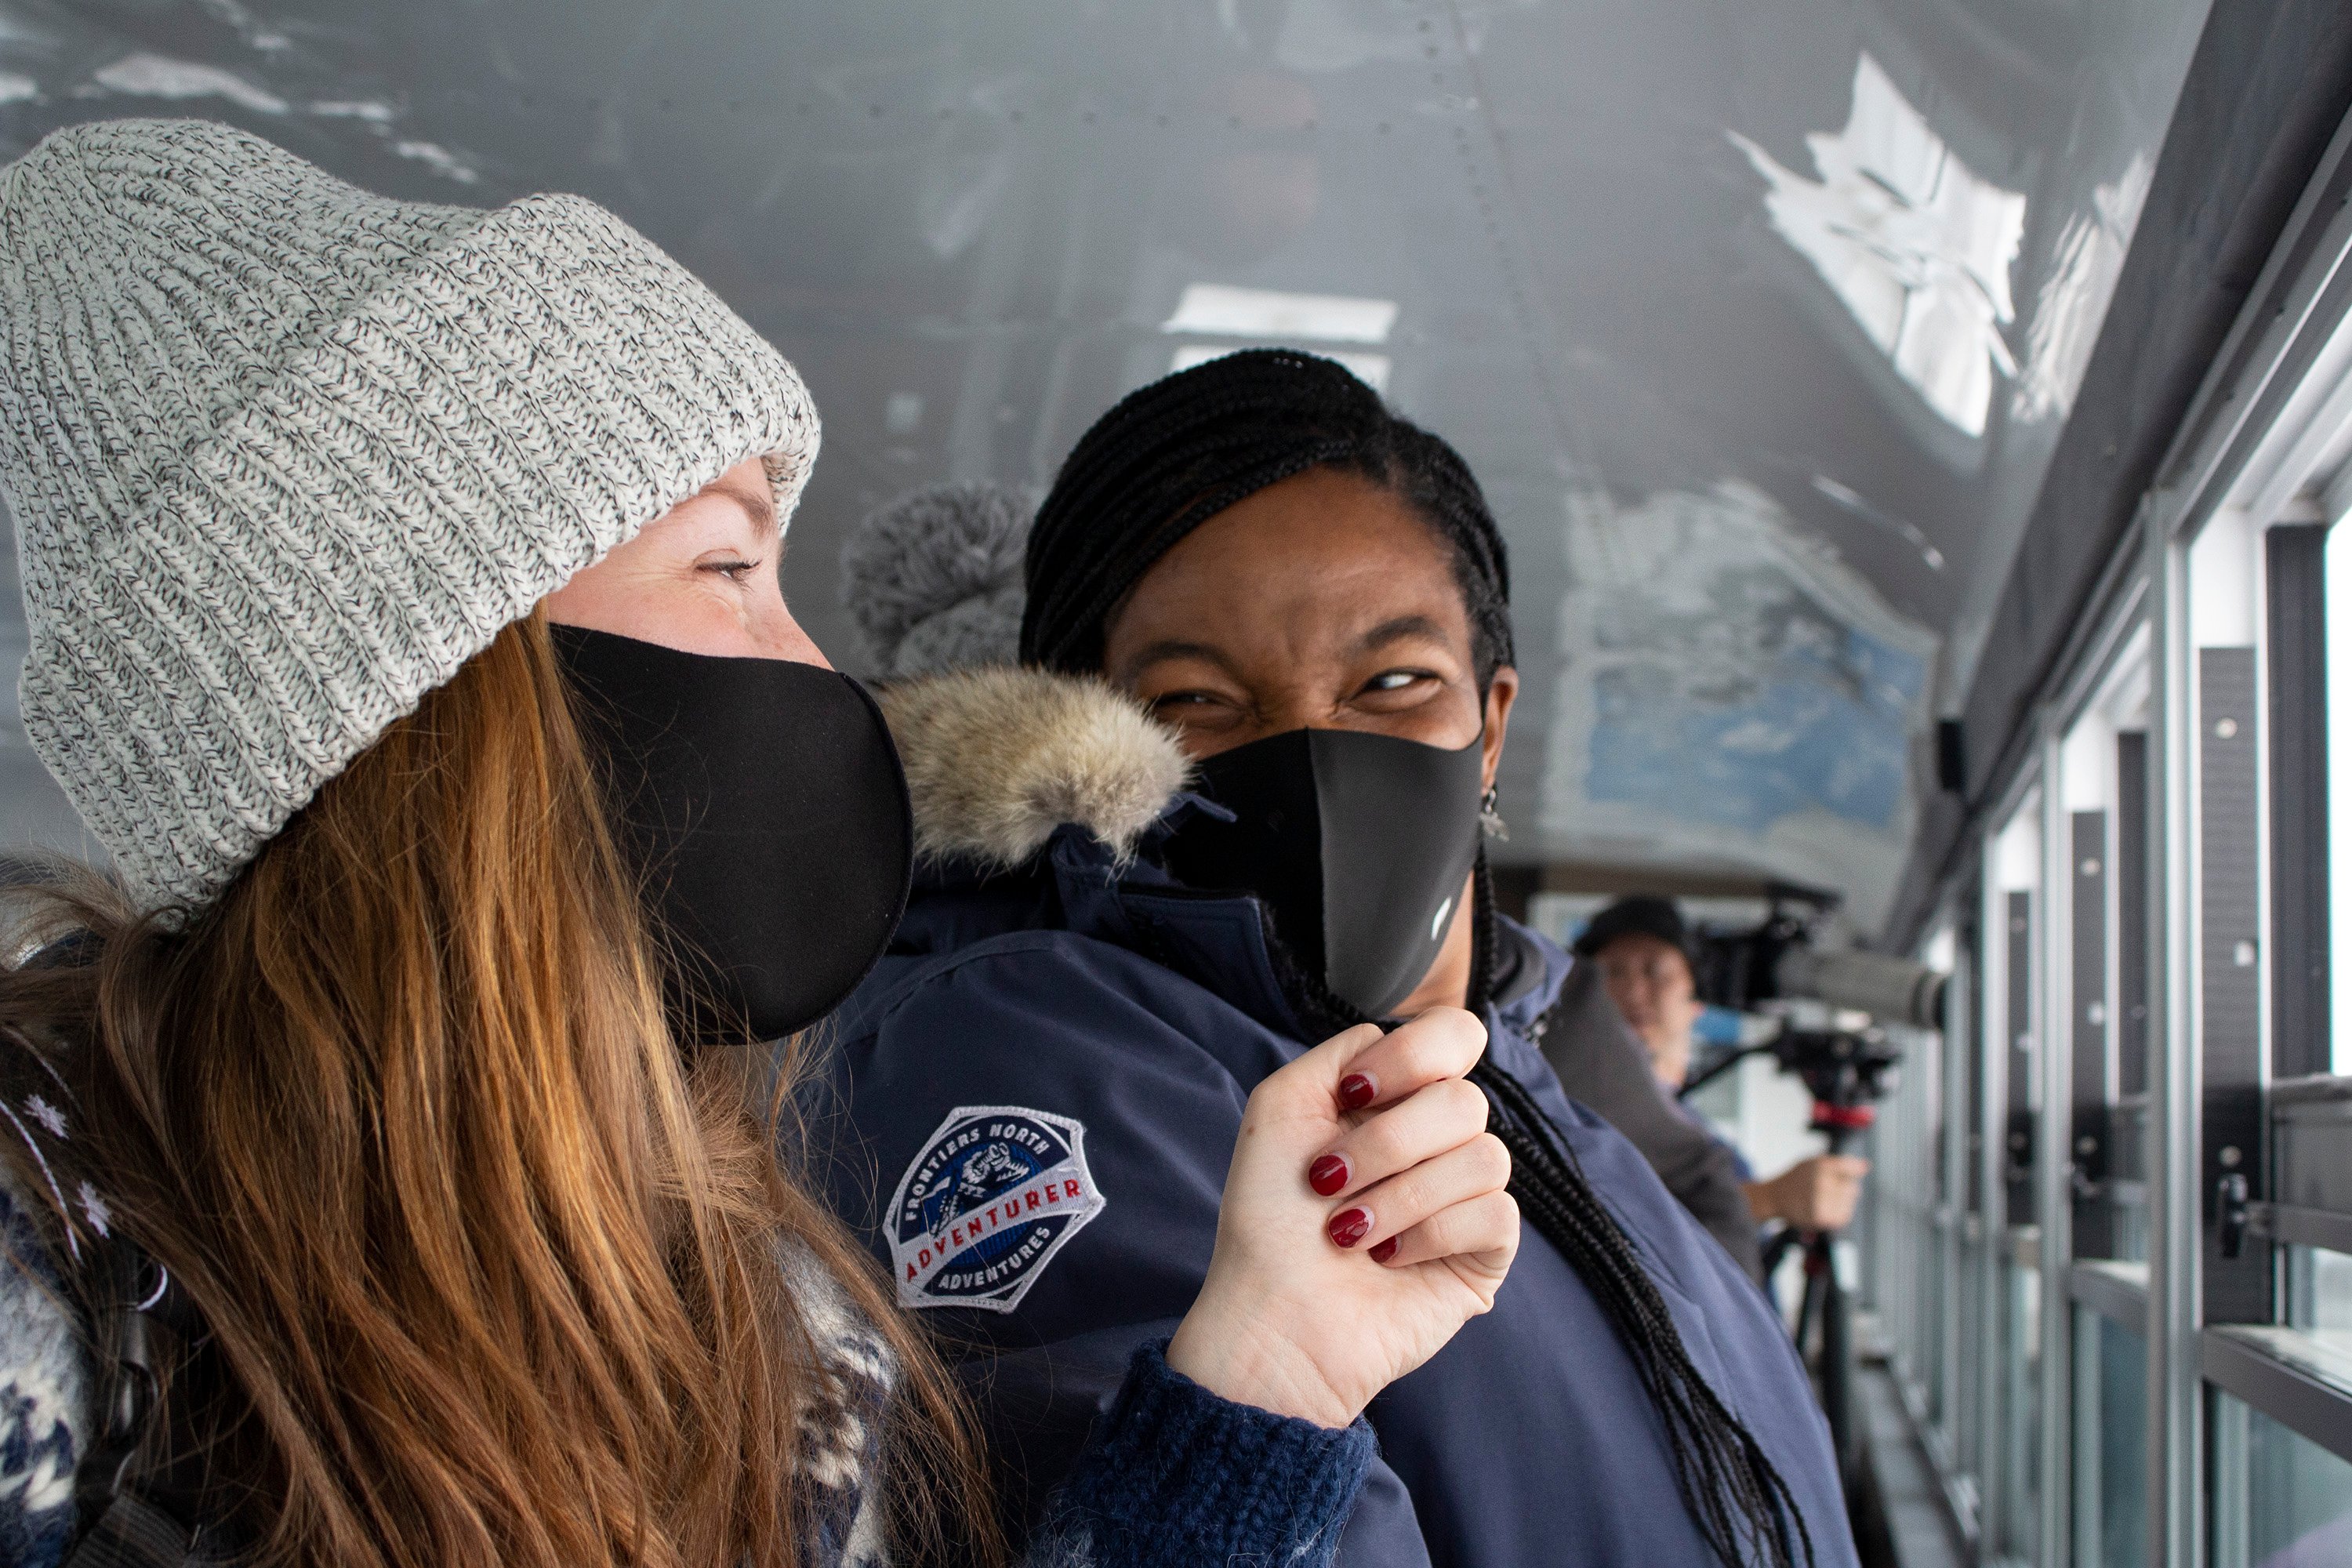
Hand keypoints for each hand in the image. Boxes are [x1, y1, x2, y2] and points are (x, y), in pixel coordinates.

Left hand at [1165, 1009, 1517, 1428]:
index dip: (1414, 1055)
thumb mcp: (1282, 1107)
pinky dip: (1430, 1234)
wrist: (1271, 1315)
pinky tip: (1388, 1259)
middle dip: (1386, 1144)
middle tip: (1330, 1184)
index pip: (1456, 1036)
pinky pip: (1496, 1214)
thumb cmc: (1267, 1220)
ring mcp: (1467, 1197)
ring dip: (1401, 1196)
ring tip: (1350, 1233)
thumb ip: (1342, 1053)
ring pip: (1486, 1156)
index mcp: (1397, 1099)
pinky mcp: (1485, 1254)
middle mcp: (1438, 1141)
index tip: (1356, 1092)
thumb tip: (1394, 1038)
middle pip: (1464, 1099)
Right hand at [1743, 1154, 1868, 1230]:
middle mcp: (1821, 1184)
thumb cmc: (1796, 1179)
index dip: (1849, 1172)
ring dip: (1841, 1201)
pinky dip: (1837, 1213)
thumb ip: (1841, 1163)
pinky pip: (1843, 1216)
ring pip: (1848, 1203)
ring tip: (1822, 1198)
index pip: (1852, 1169)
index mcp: (1820, 1166)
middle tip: (1823, 1187)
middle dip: (1842, 1187)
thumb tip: (1866, 1166)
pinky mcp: (1822, 1219)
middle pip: (1852, 1187)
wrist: (1775, 1198)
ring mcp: (1822, 1203)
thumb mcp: (1814, 1162)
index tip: (1838, 1174)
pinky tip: (1823, 1208)